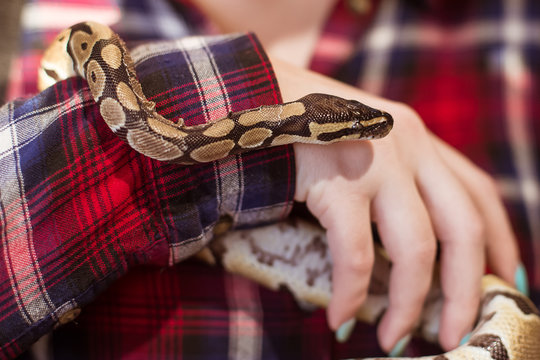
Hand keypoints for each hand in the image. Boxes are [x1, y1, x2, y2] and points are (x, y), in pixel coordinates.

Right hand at [273, 58, 520, 351]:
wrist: (251, 97)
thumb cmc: (303, 129)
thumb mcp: (362, 143)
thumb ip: (391, 178)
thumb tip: (406, 248)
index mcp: (417, 138)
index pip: (478, 193)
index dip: (501, 241)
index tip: (503, 281)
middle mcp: (409, 146)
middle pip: (463, 229)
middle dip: (465, 292)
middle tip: (455, 334)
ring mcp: (376, 162)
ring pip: (416, 250)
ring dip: (409, 306)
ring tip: (393, 338)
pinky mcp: (338, 180)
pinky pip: (356, 255)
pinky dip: (351, 295)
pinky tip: (338, 317)